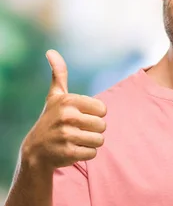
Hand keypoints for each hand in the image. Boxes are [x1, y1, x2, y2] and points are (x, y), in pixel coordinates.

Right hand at [21, 50, 106, 169]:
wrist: (36, 150)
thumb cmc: (51, 120)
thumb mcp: (55, 96)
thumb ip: (58, 74)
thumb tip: (51, 51)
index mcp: (68, 101)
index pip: (103, 109)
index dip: (95, 115)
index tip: (80, 116)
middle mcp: (67, 117)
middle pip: (102, 126)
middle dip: (93, 130)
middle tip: (77, 130)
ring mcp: (66, 136)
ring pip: (99, 140)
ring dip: (91, 142)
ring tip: (75, 140)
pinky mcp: (68, 153)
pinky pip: (92, 153)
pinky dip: (86, 153)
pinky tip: (72, 150)